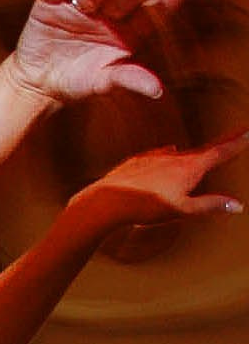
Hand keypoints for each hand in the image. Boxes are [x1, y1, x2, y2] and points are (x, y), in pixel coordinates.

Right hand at [10, 0, 191, 106]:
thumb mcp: (103, 82)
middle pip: (123, 0)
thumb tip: (158, 91)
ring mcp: (79, 8)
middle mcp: (106, 14)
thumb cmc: (77, 82)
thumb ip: (130, 79)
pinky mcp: (50, 6)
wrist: (38, 84)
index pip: (149, 14)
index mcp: (125, 30)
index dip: (166, 1)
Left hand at [84, 134, 247, 225]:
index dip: (236, 143)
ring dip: (193, 154)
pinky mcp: (140, 160)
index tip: (248, 132)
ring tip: (202, 153)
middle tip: (235, 136)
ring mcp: (156, 156)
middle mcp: (175, 156)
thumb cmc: (146, 207)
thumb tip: (236, 205)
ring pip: (180, 153)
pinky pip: (159, 155)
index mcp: (190, 167)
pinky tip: (168, 153)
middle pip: (203, 149)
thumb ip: (210, 206)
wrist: (109, 199)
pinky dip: (169, 156)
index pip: (220, 152)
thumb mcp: (183, 210)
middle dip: (220, 144)